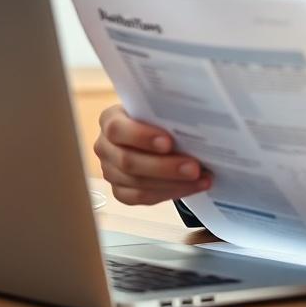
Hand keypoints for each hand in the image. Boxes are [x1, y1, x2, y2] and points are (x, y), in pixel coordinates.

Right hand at [94, 105, 211, 205]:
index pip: (117, 129)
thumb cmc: (157, 117)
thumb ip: (167, 113)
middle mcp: (105, 147)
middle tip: (194, 168)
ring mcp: (110, 171)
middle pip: (128, 162)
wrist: (154, 133)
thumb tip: (193, 122)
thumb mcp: (159, 109)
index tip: (169, 142)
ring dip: (173, 183)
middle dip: (165, 167)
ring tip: (201, 178)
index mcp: (110, 120)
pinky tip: (193, 187)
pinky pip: (143, 197)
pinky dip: (171, 192)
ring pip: (137, 184)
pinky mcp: (120, 191)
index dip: (142, 137)